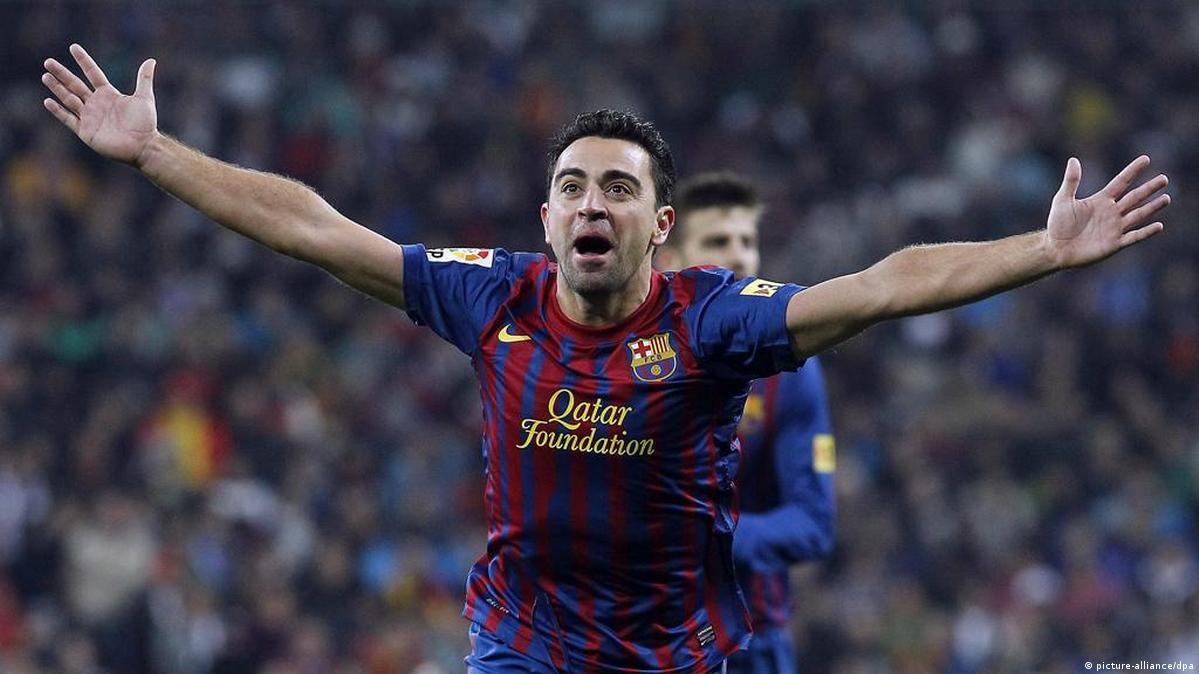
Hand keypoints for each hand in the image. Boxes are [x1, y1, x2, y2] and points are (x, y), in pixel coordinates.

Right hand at [42, 44, 158, 166]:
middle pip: (75, 85)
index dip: (84, 61)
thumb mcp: (144, 98)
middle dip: (62, 74)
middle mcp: (96, 104)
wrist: (142, 146)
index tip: (73, 47)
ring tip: (46, 76)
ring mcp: (89, 117)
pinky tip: (47, 101)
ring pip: (69, 99)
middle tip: (48, 62)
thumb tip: (151, 60)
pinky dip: (58, 111)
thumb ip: (144, 79)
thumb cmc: (145, 123)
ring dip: (57, 88)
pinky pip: (68, 119)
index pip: (92, 73)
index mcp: (108, 94)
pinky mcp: (85, 131)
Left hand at [1046, 155, 1169, 268]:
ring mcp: (1115, 228)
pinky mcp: (1115, 243)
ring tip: (1167, 198)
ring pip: (1138, 215)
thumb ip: (1071, 181)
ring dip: (1152, 207)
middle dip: (1149, 188)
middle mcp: (1112, 212)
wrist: (1056, 249)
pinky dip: (1146, 232)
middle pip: (1134, 197)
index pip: (1121, 182)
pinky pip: (1134, 237)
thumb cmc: (1058, 225)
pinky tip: (1158, 225)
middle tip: (1164, 178)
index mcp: (1101, 200)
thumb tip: (1073, 159)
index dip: (1132, 171)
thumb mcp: (1063, 200)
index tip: (1146, 159)